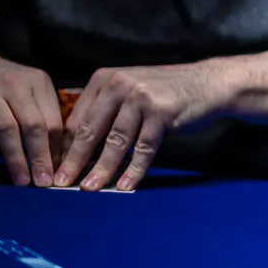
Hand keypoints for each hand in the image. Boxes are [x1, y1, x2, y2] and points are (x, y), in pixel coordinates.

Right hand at [0, 58, 61, 186]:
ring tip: (24, 182)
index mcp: (38, 82)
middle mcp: (15, 85)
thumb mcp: (33, 87)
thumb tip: (62, 153)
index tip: (62, 170)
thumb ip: (47, 112)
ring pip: (7, 130)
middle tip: (45, 181)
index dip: (58, 148)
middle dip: (41, 156)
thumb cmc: (9, 82)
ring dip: (16, 159)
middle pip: (34, 124)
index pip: (54, 119)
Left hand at [54, 63, 227, 190]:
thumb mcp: (130, 91)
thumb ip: (106, 110)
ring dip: (102, 168)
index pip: (77, 119)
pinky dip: (134, 169)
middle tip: (63, 183)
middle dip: (75, 160)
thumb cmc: (167, 91)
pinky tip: (125, 185)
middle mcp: (119, 84)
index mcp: (104, 79)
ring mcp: (140, 97)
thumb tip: (79, 148)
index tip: (59, 169)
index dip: (66, 147)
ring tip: (90, 188)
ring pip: (115, 141)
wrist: (208, 82)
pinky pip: (143, 148)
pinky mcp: (161, 112)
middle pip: (90, 130)